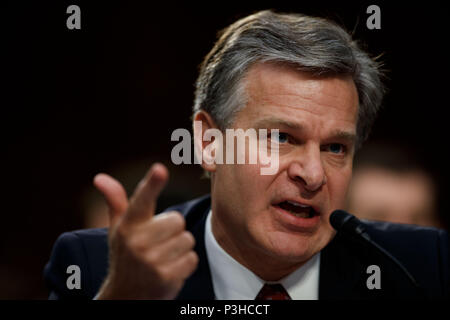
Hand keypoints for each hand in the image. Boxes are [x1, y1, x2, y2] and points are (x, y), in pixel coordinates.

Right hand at [92, 163, 198, 298]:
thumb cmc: (126, 254)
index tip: (160, 169)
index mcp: (127, 225)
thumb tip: (100, 177)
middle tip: (158, 243)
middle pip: (178, 220)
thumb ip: (116, 201)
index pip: (142, 200)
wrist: (125, 296)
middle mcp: (136, 242)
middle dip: (173, 231)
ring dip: (180, 249)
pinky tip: (169, 269)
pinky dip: (185, 264)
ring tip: (163, 257)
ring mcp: (150, 261)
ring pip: (187, 240)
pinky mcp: (165, 277)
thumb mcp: (118, 228)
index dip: (152, 184)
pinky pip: (192, 258)